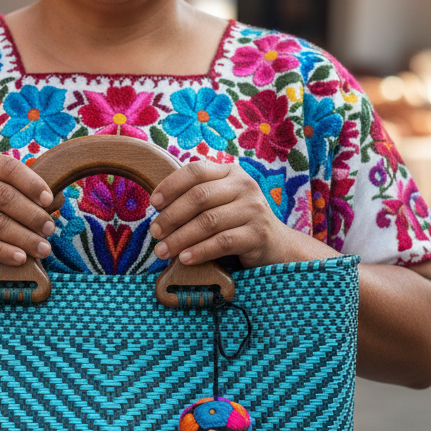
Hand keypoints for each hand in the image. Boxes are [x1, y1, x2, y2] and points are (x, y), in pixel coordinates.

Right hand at [0, 152, 54, 265]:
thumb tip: (58, 199)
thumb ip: (14, 189)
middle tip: (50, 229)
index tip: (50, 200)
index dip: (32, 183)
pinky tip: (20, 258)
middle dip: (33, 215)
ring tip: (43, 248)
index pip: (8, 167)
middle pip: (4, 197)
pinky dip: (4, 252)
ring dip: (24, 238)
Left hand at [149, 160, 295, 268]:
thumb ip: (197, 199)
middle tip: (155, 233)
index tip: (153, 203)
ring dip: (180, 238)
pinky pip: (222, 242)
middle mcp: (245, 186)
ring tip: (163, 251)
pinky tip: (185, 259)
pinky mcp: (258, 234)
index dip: (171, 185)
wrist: (277, 245)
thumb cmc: (238, 224)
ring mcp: (254, 209)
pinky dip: (200, 251)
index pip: (196, 171)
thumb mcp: (221, 203)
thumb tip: (158, 209)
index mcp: (231, 173)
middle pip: (199, 196)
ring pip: (208, 221)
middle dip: (171, 216)